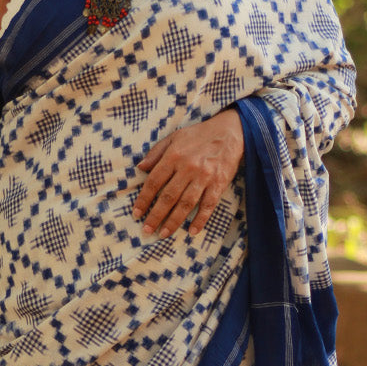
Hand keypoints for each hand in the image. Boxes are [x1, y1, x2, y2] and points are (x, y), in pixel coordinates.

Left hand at [133, 108, 243, 237]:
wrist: (229, 132)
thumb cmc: (198, 135)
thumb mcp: (174, 137)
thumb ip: (156, 153)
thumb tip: (140, 168)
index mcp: (174, 156)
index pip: (154, 181)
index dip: (144, 199)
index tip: (137, 213)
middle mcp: (188, 167)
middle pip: (168, 196)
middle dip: (156, 215)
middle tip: (147, 230)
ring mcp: (204, 177)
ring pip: (186, 204)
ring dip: (174, 221)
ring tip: (163, 234)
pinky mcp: (219, 183)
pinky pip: (208, 205)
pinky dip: (201, 219)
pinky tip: (192, 231)